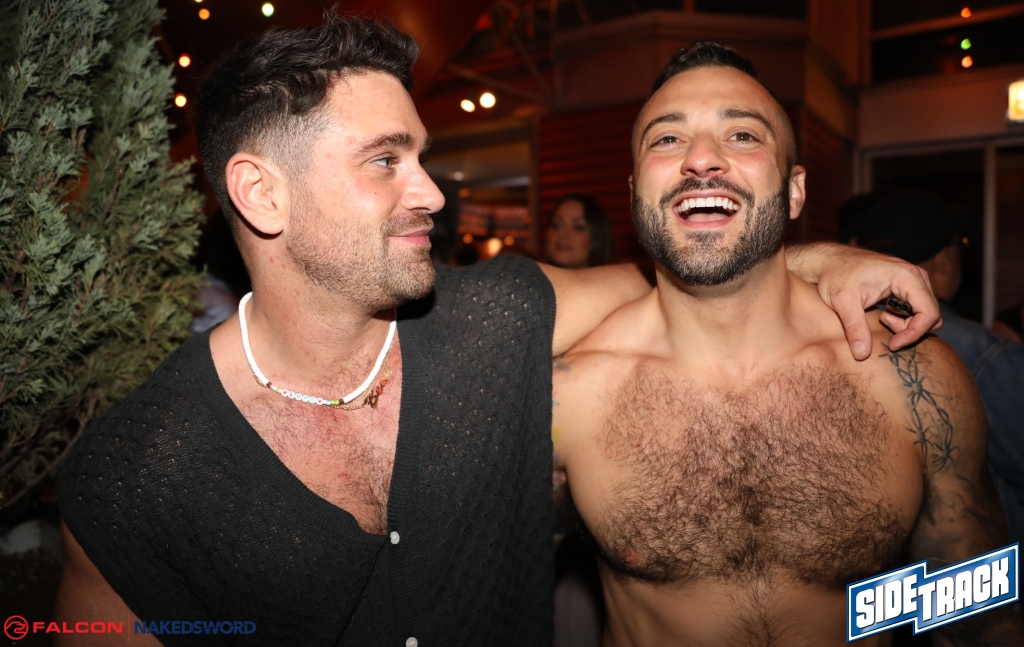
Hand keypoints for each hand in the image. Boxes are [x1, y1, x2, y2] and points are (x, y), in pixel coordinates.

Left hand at [786, 243, 941, 359]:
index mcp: (907, 276)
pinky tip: (882, 315)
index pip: (929, 312)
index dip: (914, 334)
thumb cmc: (835, 276)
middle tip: (883, 328)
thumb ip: (854, 328)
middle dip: (910, 330)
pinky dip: (903, 320)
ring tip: (880, 319)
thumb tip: (862, 356)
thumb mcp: (842, 302)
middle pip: (932, 315)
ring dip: (906, 325)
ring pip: (926, 314)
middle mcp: (916, 276)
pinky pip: (918, 310)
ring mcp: (914, 281)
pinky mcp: (907, 287)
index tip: (892, 345)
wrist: (829, 261)